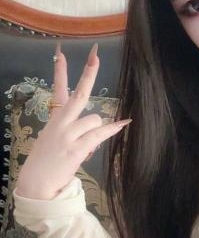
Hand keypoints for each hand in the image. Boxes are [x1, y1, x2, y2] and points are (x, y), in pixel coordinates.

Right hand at [14, 42, 131, 199]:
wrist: (36, 184)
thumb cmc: (46, 162)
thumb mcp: (52, 138)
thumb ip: (72, 128)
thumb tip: (98, 125)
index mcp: (54, 119)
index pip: (58, 90)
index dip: (60, 71)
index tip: (62, 53)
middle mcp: (60, 123)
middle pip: (78, 94)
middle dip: (88, 75)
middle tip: (95, 57)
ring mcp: (67, 135)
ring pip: (94, 119)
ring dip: (96, 130)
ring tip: (85, 145)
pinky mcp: (76, 148)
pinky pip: (99, 134)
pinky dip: (112, 129)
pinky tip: (124, 123)